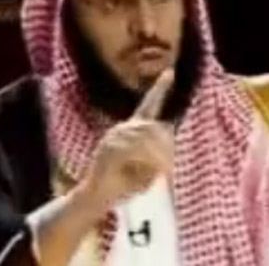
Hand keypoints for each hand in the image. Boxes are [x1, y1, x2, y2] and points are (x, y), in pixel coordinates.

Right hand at [81, 69, 174, 208]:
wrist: (98, 197)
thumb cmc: (124, 182)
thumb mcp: (148, 167)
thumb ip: (159, 151)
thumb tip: (168, 134)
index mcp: (132, 129)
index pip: (148, 105)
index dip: (159, 88)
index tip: (170, 72)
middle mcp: (122, 128)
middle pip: (152, 126)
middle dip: (165, 147)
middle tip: (168, 167)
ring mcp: (114, 137)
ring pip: (144, 137)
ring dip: (156, 157)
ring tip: (159, 173)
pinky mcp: (108, 149)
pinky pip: (133, 150)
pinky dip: (144, 162)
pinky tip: (144, 174)